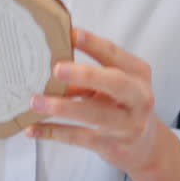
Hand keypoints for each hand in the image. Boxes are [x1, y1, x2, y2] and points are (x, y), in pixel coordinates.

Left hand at [26, 28, 168, 177]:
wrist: (146, 146)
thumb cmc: (123, 106)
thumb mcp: (114, 87)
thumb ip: (90, 77)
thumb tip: (48, 65)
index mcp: (138, 74)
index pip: (115, 55)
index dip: (94, 44)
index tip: (72, 33)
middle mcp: (138, 98)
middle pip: (115, 83)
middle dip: (86, 75)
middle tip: (57, 69)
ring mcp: (127, 125)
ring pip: (94, 114)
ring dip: (62, 107)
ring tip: (35, 102)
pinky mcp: (113, 146)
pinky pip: (79, 138)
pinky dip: (54, 132)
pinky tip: (33, 129)